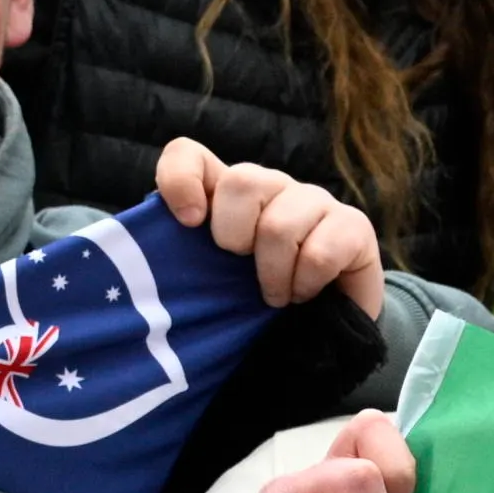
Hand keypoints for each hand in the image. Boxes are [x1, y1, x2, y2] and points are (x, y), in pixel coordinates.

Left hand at [156, 138, 387, 318]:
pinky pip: (320, 251)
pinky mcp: (353, 226)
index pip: (189, 155)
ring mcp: (315, 202)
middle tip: (241, 273)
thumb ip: (181, 263)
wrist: (324, 337)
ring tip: (276, 298)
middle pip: (243, 181)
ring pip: (280, 223)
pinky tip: (306, 294)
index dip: (180, 179)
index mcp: (227, 195)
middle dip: (234, 237)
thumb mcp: (209, 285)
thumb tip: (140, 265)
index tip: (187, 223)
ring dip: (273, 276)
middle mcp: (271, 188)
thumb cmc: (256, 309)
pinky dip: (305, 284)